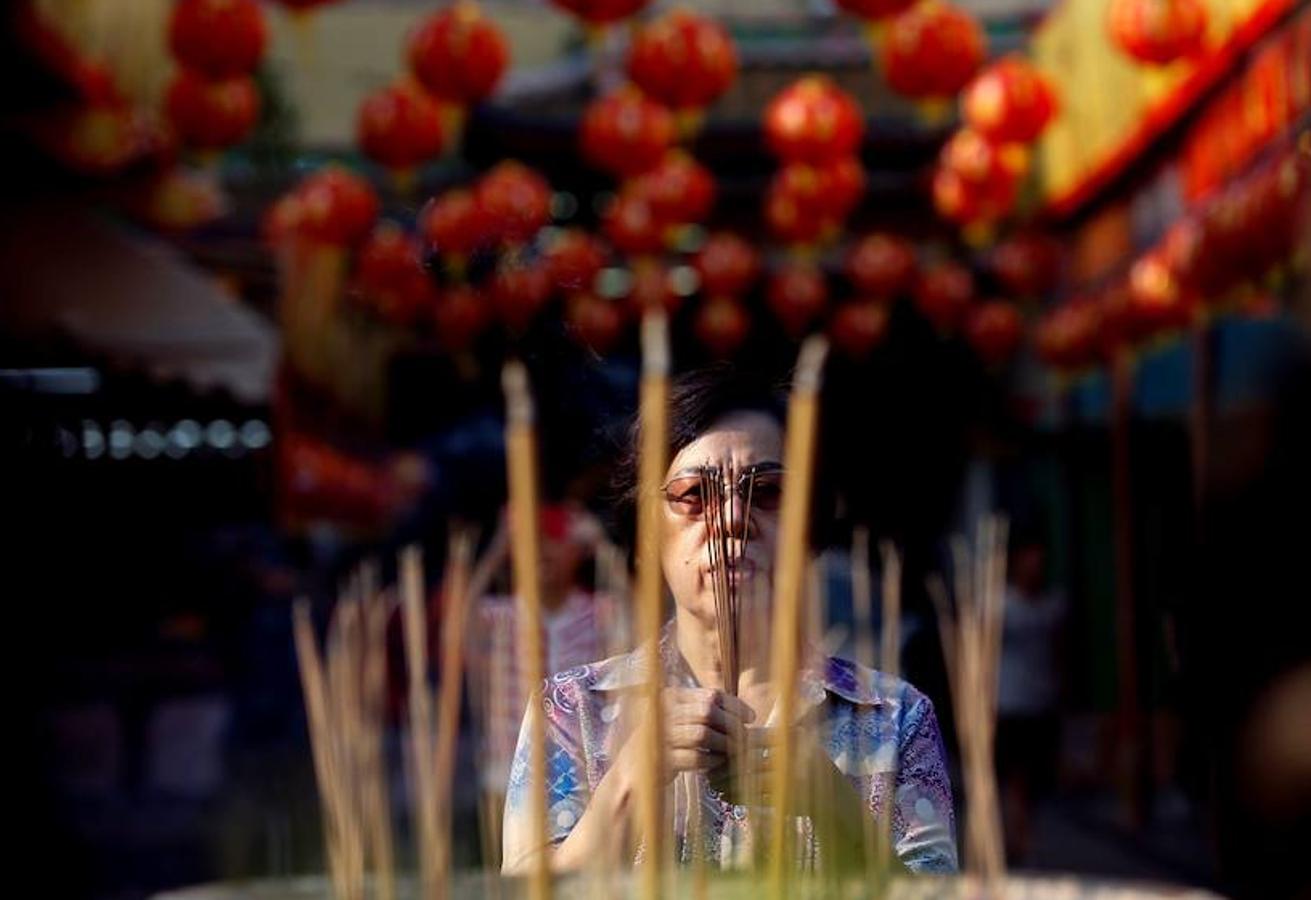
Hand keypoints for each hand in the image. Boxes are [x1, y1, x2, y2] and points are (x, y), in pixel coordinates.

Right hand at [616, 686, 755, 785]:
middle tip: (744, 739)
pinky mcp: (662, 760)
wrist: (631, 771)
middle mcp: (665, 712)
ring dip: (724, 745)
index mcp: (671, 697)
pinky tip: (715, 764)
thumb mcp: (679, 720)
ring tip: (732, 753)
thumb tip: (746, 715)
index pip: (711, 694)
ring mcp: (662, 735)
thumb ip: (704, 713)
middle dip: (732, 726)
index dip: (735, 705)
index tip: (751, 717)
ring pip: (703, 734)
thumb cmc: (662, 744)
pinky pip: (695, 758)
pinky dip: (710, 761)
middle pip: (708, 711)